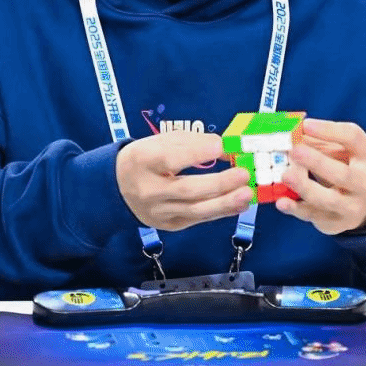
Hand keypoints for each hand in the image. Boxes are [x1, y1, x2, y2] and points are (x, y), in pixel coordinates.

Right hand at [116, 132, 252, 231]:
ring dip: (225, 203)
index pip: (169, 159)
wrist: (119, 186)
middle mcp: (148, 190)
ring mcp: (158, 212)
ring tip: (247, 194)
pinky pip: (197, 219)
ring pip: (194, 210)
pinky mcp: (168, 225)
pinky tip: (238, 204)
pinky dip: (220, 211)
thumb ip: (191, 142)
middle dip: (218, 184)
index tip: (219, 146)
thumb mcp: (160, 141)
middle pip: (186, 189)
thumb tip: (224, 148)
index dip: (195, 152)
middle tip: (243, 175)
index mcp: (143, 161)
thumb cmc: (146, 158)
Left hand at [277, 119, 365, 235]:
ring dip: (305, 187)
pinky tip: (282, 202)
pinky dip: (296, 209)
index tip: (305, 125)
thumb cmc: (348, 166)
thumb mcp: (343, 149)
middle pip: (344, 175)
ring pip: (329, 200)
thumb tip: (292, 134)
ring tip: (285, 175)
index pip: (353, 139)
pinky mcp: (337, 223)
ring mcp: (353, 207)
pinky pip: (314, 216)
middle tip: (295, 151)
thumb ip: (320, 141)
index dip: (329, 131)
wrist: (362, 202)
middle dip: (318, 162)